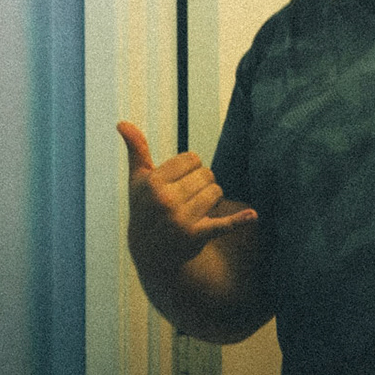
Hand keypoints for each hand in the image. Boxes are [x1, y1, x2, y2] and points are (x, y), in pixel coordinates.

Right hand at [118, 121, 256, 275]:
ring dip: (211, 199)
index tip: (176, 183)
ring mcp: (181, 220)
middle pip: (206, 174)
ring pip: (216, 192)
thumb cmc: (146, 207)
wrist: (150, 253)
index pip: (192, 158)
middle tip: (185, 200)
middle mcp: (165, 201)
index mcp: (153, 183)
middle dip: (201, 184)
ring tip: (194, 211)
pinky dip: (238, 221)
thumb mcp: (138, 180)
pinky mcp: (196, 236)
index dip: (188, 169)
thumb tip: (121, 122)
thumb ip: (136, 149)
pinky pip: (222, 225)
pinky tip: (252, 216)